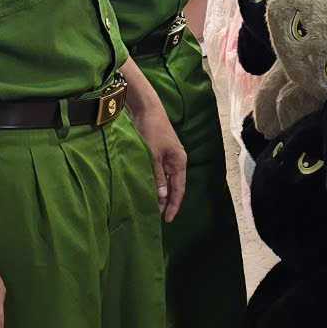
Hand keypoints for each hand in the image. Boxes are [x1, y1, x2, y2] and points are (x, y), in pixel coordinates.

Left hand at [127, 88, 187, 221]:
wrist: (147, 109)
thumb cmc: (151, 130)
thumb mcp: (153, 155)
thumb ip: (157, 175)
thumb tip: (161, 196)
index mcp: (179, 162)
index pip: (179, 189)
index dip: (174, 205)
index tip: (167, 219)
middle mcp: (176, 161)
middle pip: (173, 187)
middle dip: (166, 202)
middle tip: (156, 217)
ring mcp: (168, 158)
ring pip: (165, 181)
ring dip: (159, 193)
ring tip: (151, 207)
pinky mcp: (159, 154)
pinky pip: (159, 173)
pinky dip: (154, 182)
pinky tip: (147, 189)